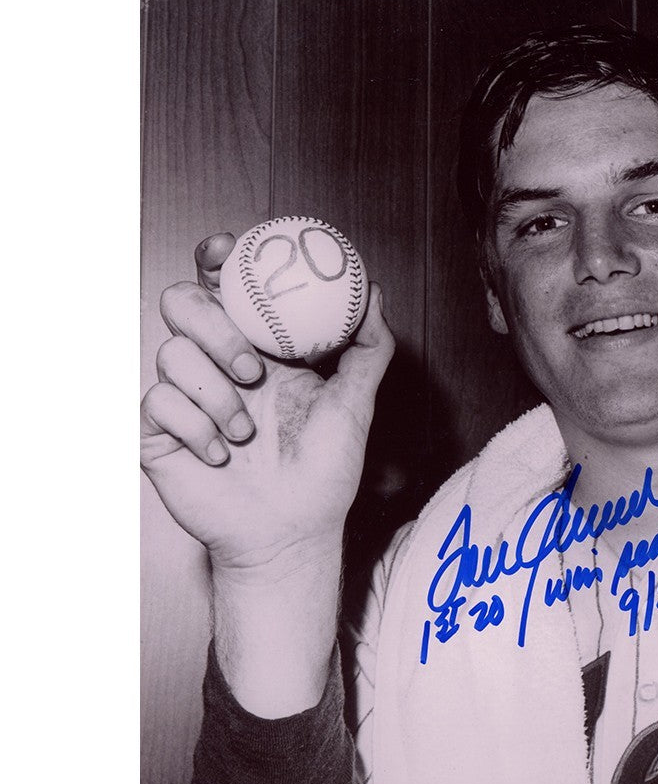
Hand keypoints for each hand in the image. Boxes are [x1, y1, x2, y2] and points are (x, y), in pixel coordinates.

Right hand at [140, 232, 394, 571]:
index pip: (225, 286)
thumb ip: (368, 348)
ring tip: (247, 432)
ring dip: (215, 394)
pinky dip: (196, 428)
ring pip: (170, 353)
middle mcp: (217, 365)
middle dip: (216, 328)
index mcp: (259, 349)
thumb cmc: (324, 474)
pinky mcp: (160, 432)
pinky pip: (157, 403)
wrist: (290, 534)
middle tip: (252, 370)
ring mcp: (186, 397)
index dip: (215, 258)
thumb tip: (374, 291)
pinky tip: (222, 456)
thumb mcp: (355, 406)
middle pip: (183, 304)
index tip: (225, 249)